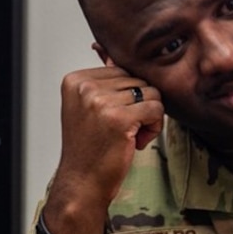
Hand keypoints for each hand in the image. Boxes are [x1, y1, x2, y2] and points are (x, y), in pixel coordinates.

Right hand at [43, 65, 164, 233]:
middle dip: (140, 106)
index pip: (124, 70)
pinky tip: (136, 141)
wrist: (82, 182)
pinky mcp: (119, 118)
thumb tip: (110, 51)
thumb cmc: (91, 148)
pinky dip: (154, 126)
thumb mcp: (90, 107)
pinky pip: (156, 108)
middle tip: (123, 130)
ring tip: (129, 136)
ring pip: (151, 93)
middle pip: (139, 80)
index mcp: (76, 79)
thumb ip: (105, 81)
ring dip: (148, 117)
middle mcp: (85, 86)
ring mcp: (100, 101)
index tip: (113, 118)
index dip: (128, 97)